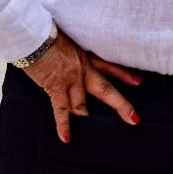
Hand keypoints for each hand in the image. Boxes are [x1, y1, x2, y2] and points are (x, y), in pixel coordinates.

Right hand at [23, 29, 140, 142]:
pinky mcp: (55, 86)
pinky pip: (61, 109)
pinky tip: (67, 139)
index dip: (124, 75)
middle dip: (120, 104)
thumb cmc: (47, 35)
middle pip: (106, 89)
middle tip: (134, 118)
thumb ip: (74, 51)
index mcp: (86, 56)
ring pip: (83, 103)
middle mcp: (83, 69)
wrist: (34, 35)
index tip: (138, 82)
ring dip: (85, 116)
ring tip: (93, 132)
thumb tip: (72, 58)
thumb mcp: (68, 40)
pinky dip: (63, 125)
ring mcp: (70, 79)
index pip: (110, 66)